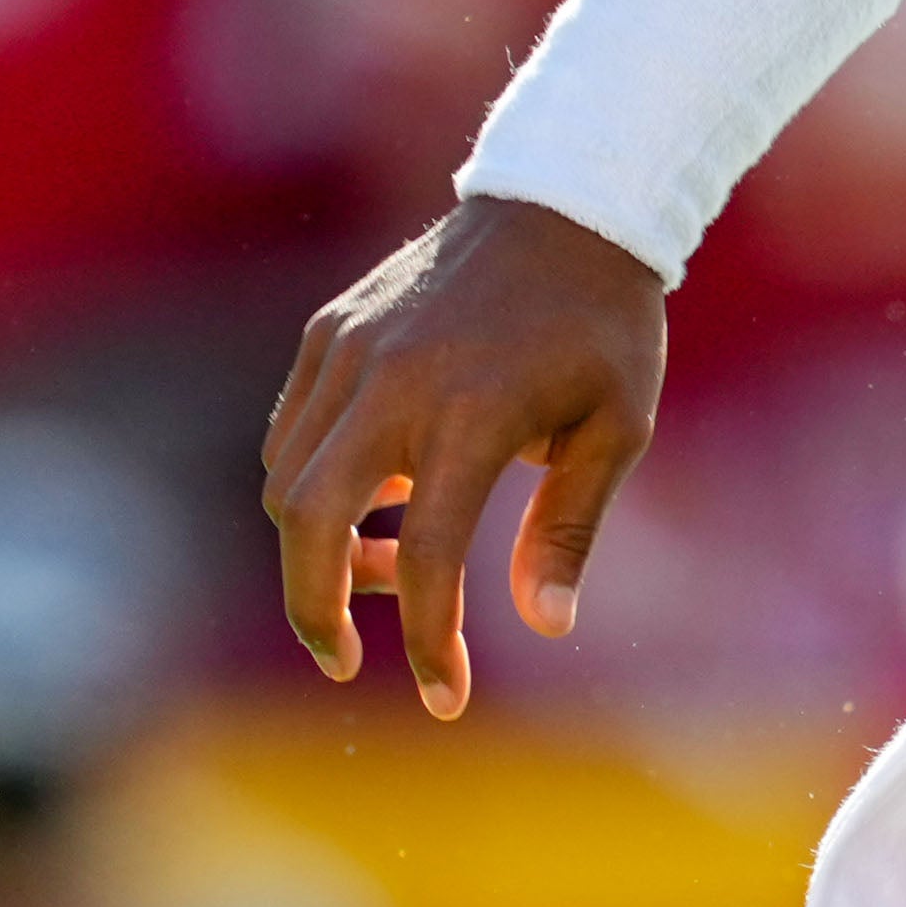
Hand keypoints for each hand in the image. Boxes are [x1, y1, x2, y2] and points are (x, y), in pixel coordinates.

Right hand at [259, 193, 667, 716]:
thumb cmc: (603, 329)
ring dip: (320, 548)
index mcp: (472, 414)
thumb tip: (545, 626)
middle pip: (307, 524)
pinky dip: (312, 487)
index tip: (444, 699)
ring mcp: (348, 350)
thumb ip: (568, 528)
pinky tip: (374, 500)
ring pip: (287, 482)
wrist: (563, 207)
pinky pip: (291, 432)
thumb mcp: (618, 430)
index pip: (427, 558)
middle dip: (315, 609)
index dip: (429, 644)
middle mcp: (393, 382)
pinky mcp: (328, 331)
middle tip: (347, 661)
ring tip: (391, 566)